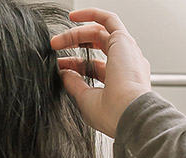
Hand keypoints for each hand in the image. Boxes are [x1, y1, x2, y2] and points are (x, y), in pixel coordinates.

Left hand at [50, 12, 150, 139]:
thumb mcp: (86, 100)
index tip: (60, 65)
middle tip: (55, 46)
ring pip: (99, 32)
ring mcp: (126, 51)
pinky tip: (74, 17)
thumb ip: (75, 84)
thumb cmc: (114, 115)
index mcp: (120, 82)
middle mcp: (126, 64)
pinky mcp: (123, 40)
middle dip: (74, 44)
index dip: (75, 64)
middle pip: (96, 46)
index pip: (94, 66)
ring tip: (58, 40)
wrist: (130, 113)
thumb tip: (64, 72)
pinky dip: (91, 14)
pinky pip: (107, 19)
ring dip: (77, 33)